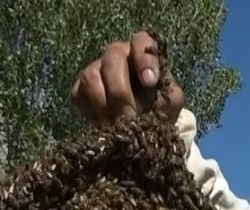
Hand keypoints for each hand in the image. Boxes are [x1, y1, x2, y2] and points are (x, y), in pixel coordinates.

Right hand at [70, 30, 185, 126]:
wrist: (142, 125)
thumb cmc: (159, 105)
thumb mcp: (170, 102)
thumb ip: (166, 99)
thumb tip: (150, 106)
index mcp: (142, 51)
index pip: (141, 42)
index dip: (144, 60)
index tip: (150, 82)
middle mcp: (117, 54)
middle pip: (112, 59)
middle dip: (120, 90)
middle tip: (129, 116)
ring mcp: (96, 69)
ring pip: (91, 77)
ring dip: (104, 104)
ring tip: (116, 127)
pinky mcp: (80, 88)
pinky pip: (79, 95)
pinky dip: (92, 112)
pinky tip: (104, 126)